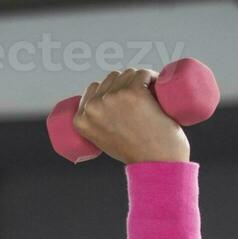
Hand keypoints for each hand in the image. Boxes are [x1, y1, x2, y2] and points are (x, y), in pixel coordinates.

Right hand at [69, 68, 189, 164]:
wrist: (156, 165)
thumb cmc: (136, 155)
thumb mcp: (105, 141)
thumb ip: (100, 126)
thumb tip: (106, 111)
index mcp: (81, 119)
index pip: (94, 89)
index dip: (112, 89)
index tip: (125, 97)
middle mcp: (94, 107)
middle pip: (111, 79)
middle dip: (127, 84)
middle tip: (141, 100)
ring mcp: (113, 98)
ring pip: (128, 74)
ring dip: (140, 80)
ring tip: (150, 97)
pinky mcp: (134, 93)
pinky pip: (143, 73)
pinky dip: (152, 76)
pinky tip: (156, 84)